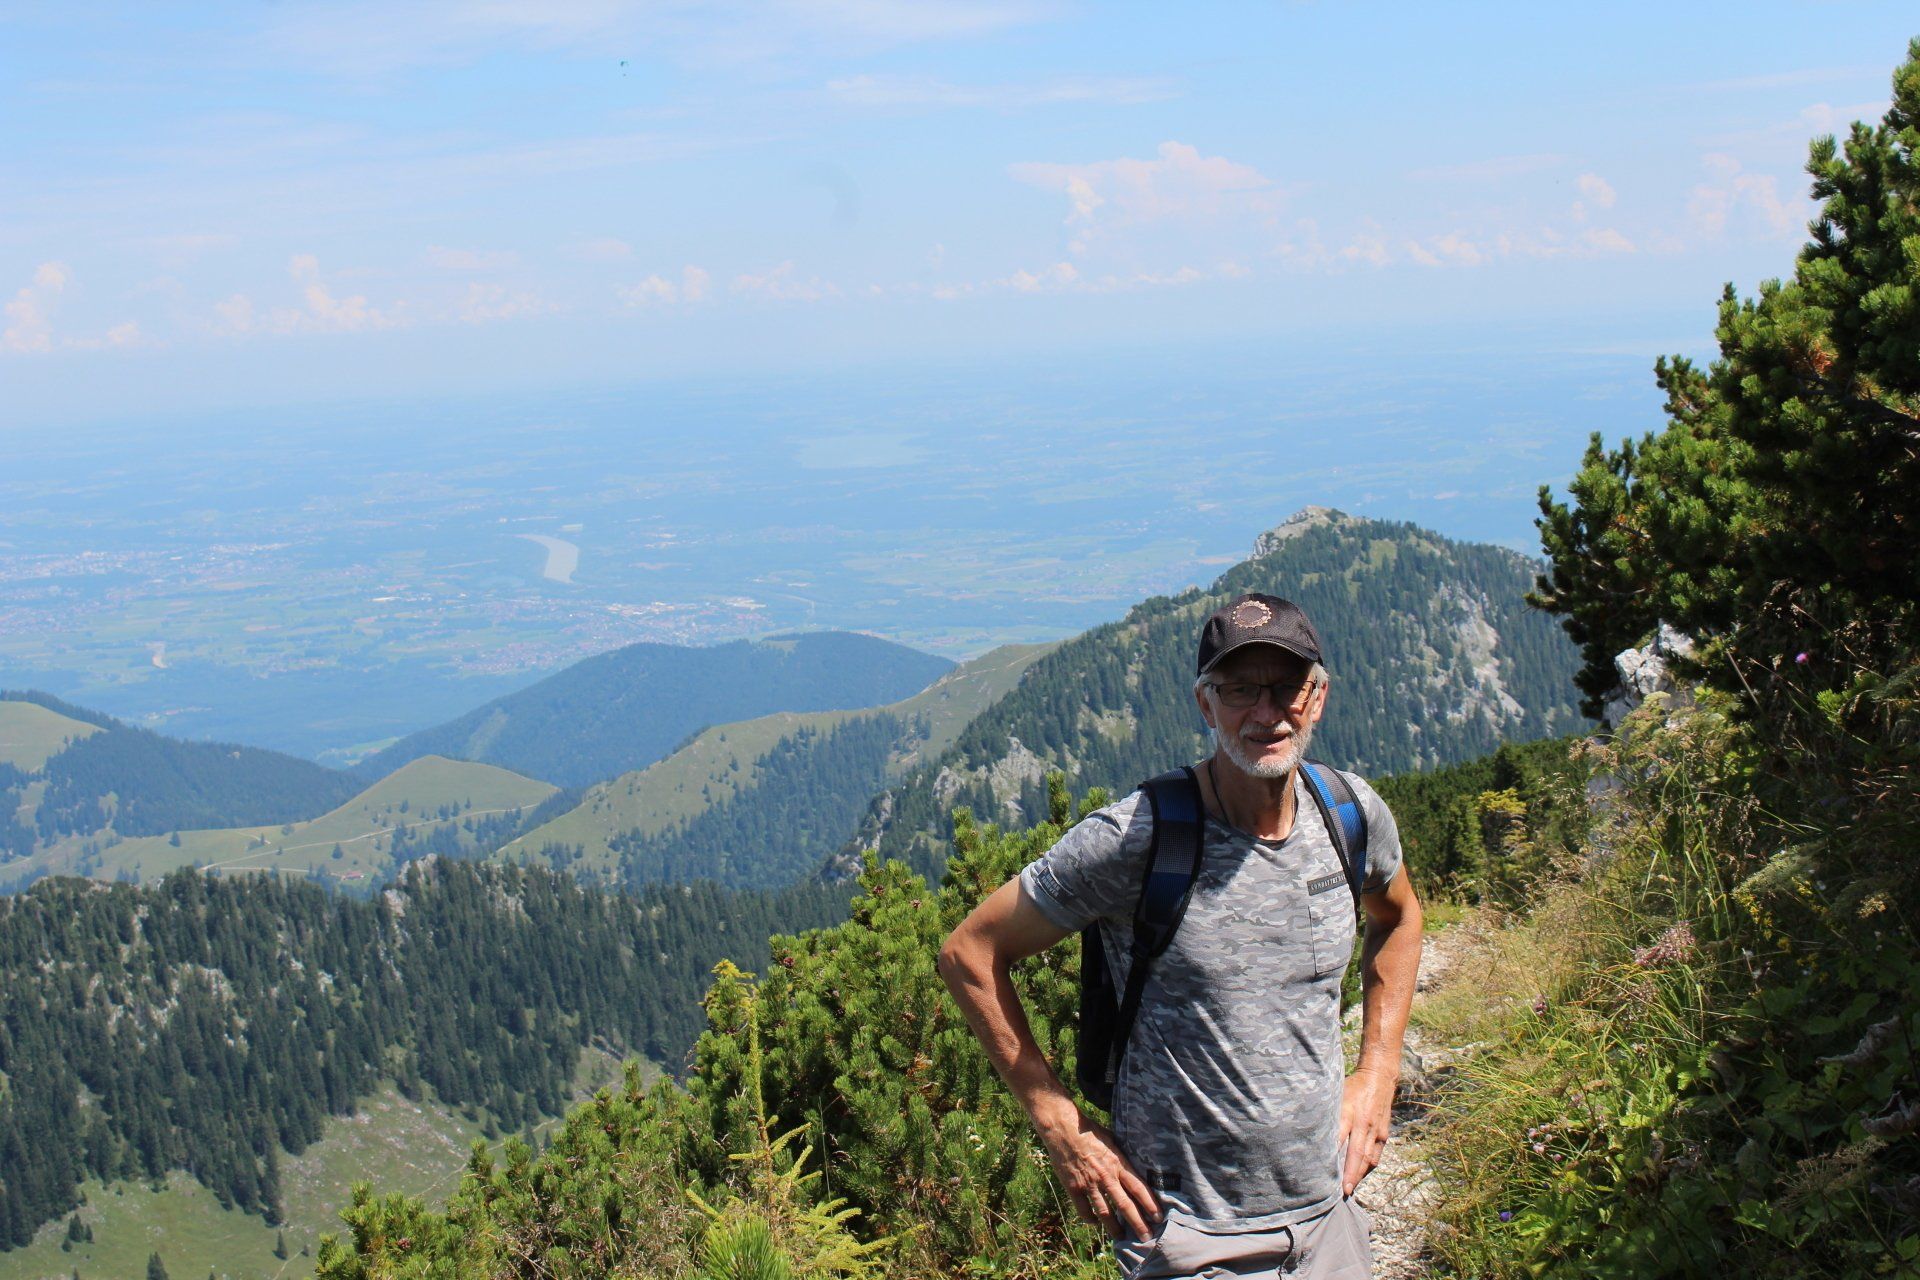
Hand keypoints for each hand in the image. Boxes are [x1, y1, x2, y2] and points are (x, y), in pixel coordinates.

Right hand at [1036, 1106, 1162, 1240]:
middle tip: (1146, 1237)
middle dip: (1138, 1224)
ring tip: (1122, 1237)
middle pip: (1125, 1206)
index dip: (1150, 1204)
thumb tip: (1135, 1166)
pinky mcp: (1073, 1188)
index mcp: (1117, 1163)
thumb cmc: (1090, 1131)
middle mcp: (1106, 1176)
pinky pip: (1084, 1210)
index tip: (1158, 1217)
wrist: (1064, 1129)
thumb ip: (1122, 1156)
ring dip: (1115, 1228)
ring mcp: (1089, 1184)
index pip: (1138, 1188)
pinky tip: (1096, 1223)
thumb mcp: (1112, 1140)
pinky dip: (1091, 1219)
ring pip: (1105, 1213)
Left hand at [1338, 1066, 1395, 1195]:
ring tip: (1349, 1190)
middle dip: (1350, 1174)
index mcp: (1349, 1111)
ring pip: (1369, 1158)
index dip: (1333, 1156)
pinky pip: (1376, 1155)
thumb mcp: (1336, 1094)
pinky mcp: (1384, 1134)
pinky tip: (1360, 1177)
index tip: (1325, 1172)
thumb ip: (1327, 1113)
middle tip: (1343, 1192)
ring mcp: (1377, 1130)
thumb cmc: (1352, 1087)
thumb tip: (1309, 1130)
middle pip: (1357, 1153)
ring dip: (1359, 1175)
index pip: (1339, 1137)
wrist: (1379, 1079)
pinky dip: (1368, 1168)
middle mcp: (1364, 1123)